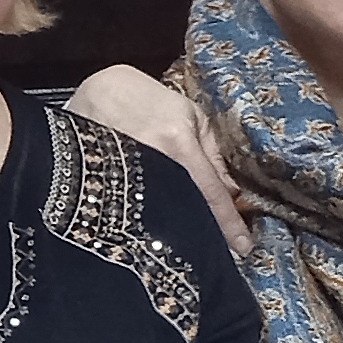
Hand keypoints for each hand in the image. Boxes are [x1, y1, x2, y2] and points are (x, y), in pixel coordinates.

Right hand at [71, 62, 247, 249]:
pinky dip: (151, 224)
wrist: (97, 91)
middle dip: (203, 233)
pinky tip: (161, 234)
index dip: (228, 223)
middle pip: (185, 210)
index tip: (244, 248)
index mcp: (177, 142)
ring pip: (160, 216)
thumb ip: (213, 154)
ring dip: (177, 233)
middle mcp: (152, 161)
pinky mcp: (104, 185)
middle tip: (220, 251)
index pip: (210, 192)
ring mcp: (124, 175)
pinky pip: (134, 211)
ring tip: (192, 248)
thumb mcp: (190, 115)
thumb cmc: (150, 100)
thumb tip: (232, 193)